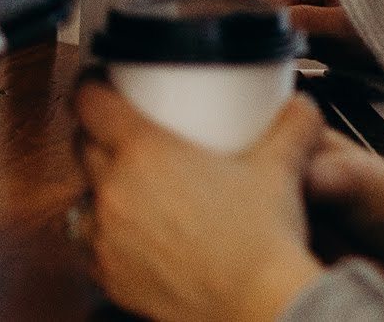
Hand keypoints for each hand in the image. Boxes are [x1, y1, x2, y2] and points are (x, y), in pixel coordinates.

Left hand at [74, 82, 325, 321]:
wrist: (263, 307)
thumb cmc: (264, 241)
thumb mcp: (280, 167)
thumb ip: (292, 125)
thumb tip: (301, 103)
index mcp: (143, 151)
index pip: (89, 101)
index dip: (91, 87)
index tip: (102, 85)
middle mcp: (115, 190)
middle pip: (83, 145)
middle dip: (97, 135)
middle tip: (123, 135)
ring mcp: (108, 237)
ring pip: (82, 197)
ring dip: (98, 189)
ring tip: (124, 188)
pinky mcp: (111, 276)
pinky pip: (91, 246)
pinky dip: (103, 237)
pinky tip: (128, 235)